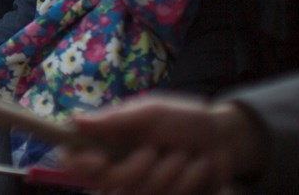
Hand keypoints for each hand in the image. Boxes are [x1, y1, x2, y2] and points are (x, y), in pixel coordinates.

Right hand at [60, 95, 263, 194]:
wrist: (224, 138)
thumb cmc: (183, 118)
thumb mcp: (150, 112)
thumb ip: (114, 120)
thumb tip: (74, 121)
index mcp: (108, 143)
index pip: (73, 160)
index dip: (78, 164)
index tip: (98, 159)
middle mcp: (119, 167)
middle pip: (107, 183)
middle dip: (136, 169)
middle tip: (155, 150)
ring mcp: (142, 187)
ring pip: (139, 192)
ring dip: (169, 172)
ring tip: (184, 155)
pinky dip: (186, 181)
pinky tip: (196, 168)